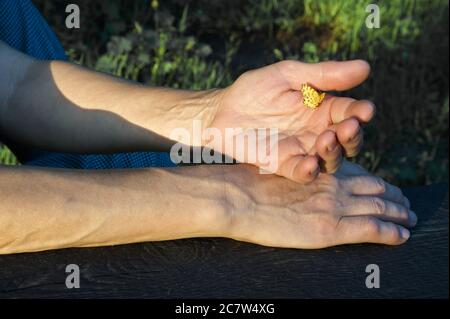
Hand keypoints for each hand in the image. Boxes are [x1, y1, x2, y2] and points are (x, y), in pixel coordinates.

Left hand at [210, 60, 374, 182]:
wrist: (221, 111)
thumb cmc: (254, 90)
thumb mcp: (289, 75)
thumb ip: (324, 75)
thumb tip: (367, 67)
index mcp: (322, 109)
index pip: (350, 112)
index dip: (361, 112)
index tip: (365, 110)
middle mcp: (317, 132)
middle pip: (346, 141)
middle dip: (352, 136)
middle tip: (348, 128)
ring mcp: (302, 150)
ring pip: (330, 160)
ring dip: (334, 153)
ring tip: (326, 140)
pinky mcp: (283, 165)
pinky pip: (302, 174)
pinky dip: (308, 171)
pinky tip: (309, 163)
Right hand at [221, 162, 416, 248]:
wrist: (238, 198)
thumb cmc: (250, 184)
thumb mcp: (278, 171)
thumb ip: (297, 175)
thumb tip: (301, 179)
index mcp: (320, 169)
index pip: (360, 174)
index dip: (379, 182)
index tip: (388, 188)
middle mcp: (333, 184)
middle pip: (376, 189)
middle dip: (395, 197)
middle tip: (406, 205)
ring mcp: (334, 205)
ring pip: (380, 208)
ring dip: (400, 214)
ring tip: (410, 220)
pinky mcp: (331, 228)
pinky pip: (372, 230)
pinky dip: (391, 233)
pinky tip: (401, 237)